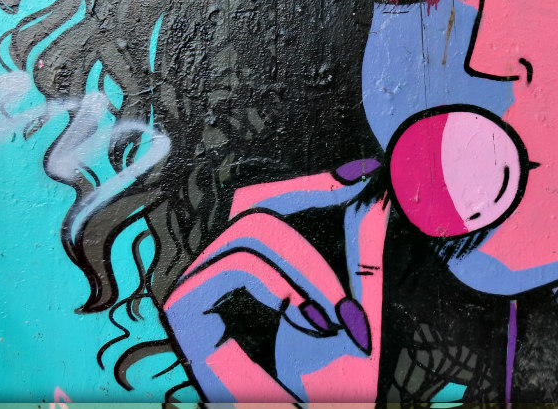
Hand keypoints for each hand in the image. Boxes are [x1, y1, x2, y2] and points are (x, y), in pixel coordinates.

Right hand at [164, 159, 386, 402]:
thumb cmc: (313, 381)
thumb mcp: (340, 309)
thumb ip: (355, 258)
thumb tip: (374, 198)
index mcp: (247, 270)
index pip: (273, 208)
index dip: (313, 186)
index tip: (359, 175)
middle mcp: (214, 271)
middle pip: (259, 212)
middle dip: (316, 242)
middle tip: (354, 289)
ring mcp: (193, 286)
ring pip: (251, 233)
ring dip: (308, 270)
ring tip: (335, 318)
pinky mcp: (183, 308)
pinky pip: (236, 265)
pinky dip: (278, 283)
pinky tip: (302, 316)